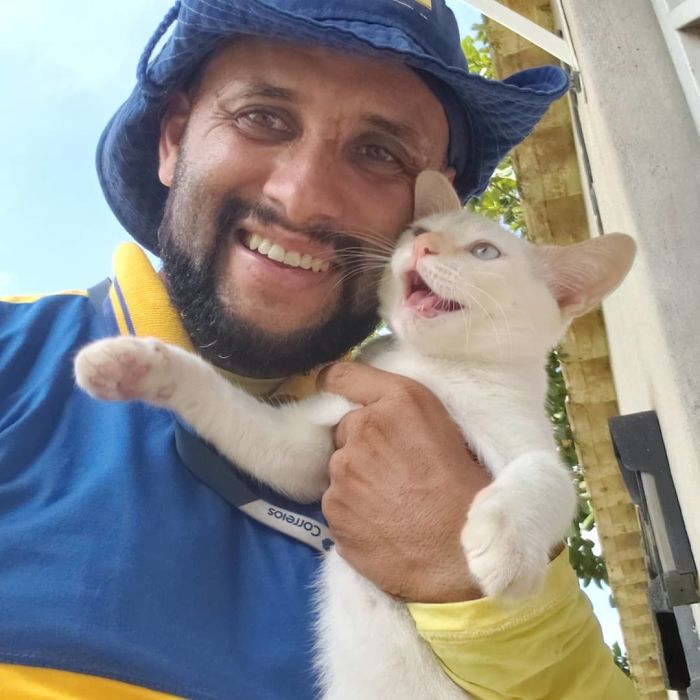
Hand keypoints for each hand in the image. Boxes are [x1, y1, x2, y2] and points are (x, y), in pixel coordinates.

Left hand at [317, 361, 490, 602]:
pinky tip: (381, 523)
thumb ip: (405, 412)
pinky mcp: (333, 507)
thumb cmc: (468, 492)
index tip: (338, 395)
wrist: (461, 555)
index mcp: (399, 400)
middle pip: (345, 427)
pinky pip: (337, 502)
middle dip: (361, 443)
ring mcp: (343, 469)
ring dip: (357, 479)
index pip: (342, 375)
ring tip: (391, 502)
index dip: (337, 386)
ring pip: (341, 467)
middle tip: (391, 469)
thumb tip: (381, 411)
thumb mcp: (450, 430)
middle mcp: (364, 427)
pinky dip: (353, 510)